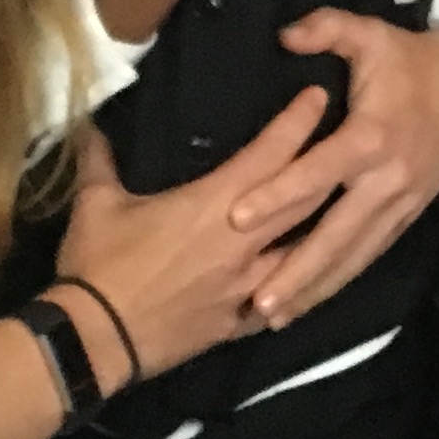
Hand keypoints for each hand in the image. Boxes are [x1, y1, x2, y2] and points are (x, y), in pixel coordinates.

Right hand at [51, 95, 328, 379]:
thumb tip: (92, 125)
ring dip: (324, 232)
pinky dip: (294, 289)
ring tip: (342, 214)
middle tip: (347, 145)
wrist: (93, 342)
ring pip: (304, 254)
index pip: (271, 154)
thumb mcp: (95, 204)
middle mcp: (245, 243)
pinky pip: (278, 303)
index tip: (319, 97)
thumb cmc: (97, 264)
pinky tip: (303, 281)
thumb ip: (100, 160)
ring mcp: (247, 288)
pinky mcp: (237, 324)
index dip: (298, 122)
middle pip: (305, 199)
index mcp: (215, 205)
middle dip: (328, 167)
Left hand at [226, 14, 438, 326]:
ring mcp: (402, 203)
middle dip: (298, 272)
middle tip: (258, 304)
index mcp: (371, 137)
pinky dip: (341, 280)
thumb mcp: (371, 32)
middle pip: (337, 234)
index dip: (279, 194)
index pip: (319, 172)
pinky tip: (311, 301)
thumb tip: (284, 34)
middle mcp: (387, 179)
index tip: (238, 218)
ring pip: (355, 255)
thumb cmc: (409, 60)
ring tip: (275, 318)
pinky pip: (370, 254)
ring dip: (317, 288)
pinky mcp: (408, 215)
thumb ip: (327, 29)